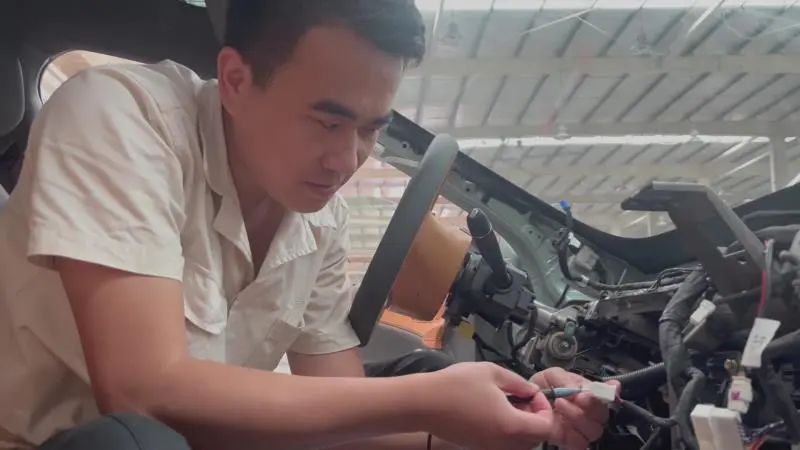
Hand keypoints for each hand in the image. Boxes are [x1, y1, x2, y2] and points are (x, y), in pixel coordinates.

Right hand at [423, 362, 553, 449]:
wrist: (423, 403)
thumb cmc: (456, 385)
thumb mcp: (492, 373)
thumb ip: (518, 382)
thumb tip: (531, 391)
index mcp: (510, 425)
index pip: (545, 426)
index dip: (545, 408)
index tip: (532, 393)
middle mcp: (503, 443)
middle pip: (535, 439)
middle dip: (536, 418)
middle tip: (523, 398)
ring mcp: (490, 448)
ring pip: (519, 443)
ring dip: (522, 425)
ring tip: (508, 402)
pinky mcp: (478, 447)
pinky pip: (503, 443)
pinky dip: (506, 430)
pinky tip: (493, 410)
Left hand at [531, 367, 619, 449]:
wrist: (524, 403)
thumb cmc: (542, 389)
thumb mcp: (552, 376)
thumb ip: (567, 379)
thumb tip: (585, 388)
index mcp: (589, 393)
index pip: (609, 394)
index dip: (607, 393)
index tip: (594, 390)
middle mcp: (590, 412)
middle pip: (603, 414)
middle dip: (590, 405)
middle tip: (575, 396)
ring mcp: (582, 428)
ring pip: (593, 430)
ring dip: (576, 416)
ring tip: (559, 404)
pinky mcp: (572, 441)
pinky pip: (580, 443)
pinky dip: (571, 434)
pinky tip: (559, 423)